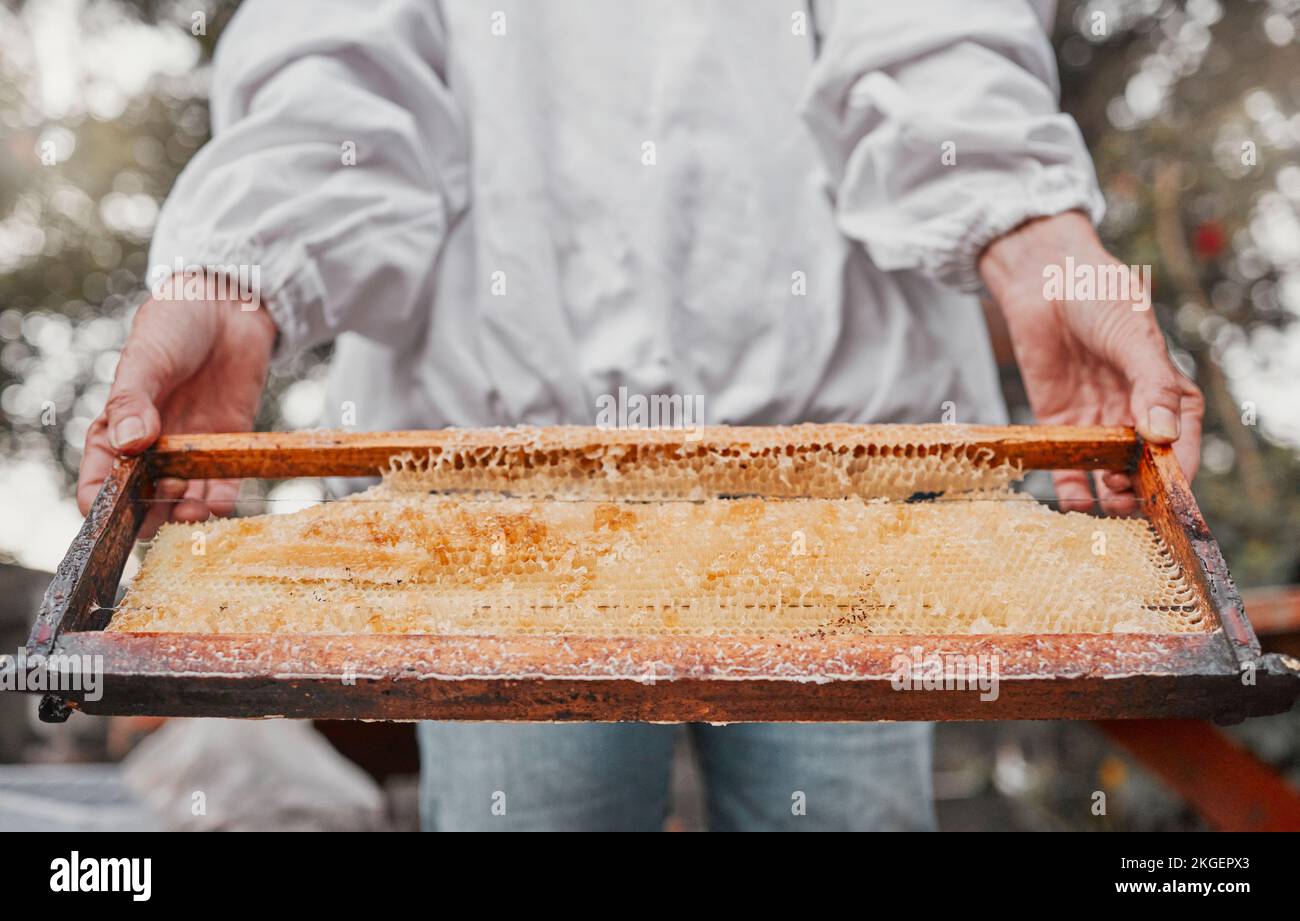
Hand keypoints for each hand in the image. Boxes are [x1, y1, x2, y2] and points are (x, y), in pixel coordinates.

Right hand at [77, 274, 276, 536]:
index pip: (100, 476)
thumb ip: (134, 400)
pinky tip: (216, 505)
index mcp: (119, 426)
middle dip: (149, 513)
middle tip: (164, 504)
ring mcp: (190, 448)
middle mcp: (153, 446)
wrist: (230, 305)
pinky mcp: (228, 445)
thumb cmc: (175, 323)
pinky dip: (219, 502)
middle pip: (143, 499)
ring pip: (182, 500)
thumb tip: (129, 444)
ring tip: (191, 512)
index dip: (101, 501)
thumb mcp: (147, 357)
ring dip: (184, 514)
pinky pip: (222, 486)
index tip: (110, 514)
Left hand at [979, 211, 1203, 513]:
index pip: (1181, 443)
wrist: (1045, 280)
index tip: (1172, 492)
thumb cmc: (1100, 297)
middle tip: (1131, 501)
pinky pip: (1069, 466)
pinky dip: (1072, 489)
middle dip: (1143, 491)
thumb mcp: (1134, 337)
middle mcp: (1134, 413)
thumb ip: (1151, 385)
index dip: (1179, 470)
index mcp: (1166, 393)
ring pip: (1109, 473)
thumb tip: (1164, 435)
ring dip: (1111, 495)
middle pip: (1145, 467)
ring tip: (1107, 504)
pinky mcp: (1059, 422)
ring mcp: (1097, 420)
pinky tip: (1074, 503)